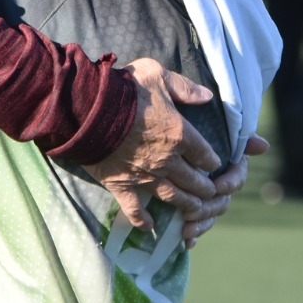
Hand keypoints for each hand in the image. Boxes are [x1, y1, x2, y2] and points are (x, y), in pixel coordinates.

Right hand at [83, 57, 221, 232]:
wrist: (88, 109)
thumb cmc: (124, 89)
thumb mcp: (158, 76)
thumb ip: (185, 88)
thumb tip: (208, 96)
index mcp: (180, 134)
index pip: (205, 154)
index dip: (212, 161)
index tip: (214, 164)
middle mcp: (167, 160)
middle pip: (194, 181)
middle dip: (205, 188)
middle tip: (210, 192)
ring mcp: (145, 176)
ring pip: (173, 197)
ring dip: (187, 205)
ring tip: (194, 210)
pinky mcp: (122, 186)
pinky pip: (135, 210)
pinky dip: (143, 220)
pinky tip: (149, 226)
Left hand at [181, 134, 268, 247]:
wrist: (166, 140)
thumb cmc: (193, 128)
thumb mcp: (212, 127)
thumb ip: (238, 137)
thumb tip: (263, 146)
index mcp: (230, 166)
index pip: (237, 178)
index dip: (230, 183)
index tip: (218, 185)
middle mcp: (222, 185)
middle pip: (222, 201)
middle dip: (208, 208)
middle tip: (192, 211)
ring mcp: (208, 200)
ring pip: (210, 217)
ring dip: (201, 225)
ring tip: (186, 230)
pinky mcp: (194, 210)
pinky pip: (196, 226)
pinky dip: (192, 236)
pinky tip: (186, 243)